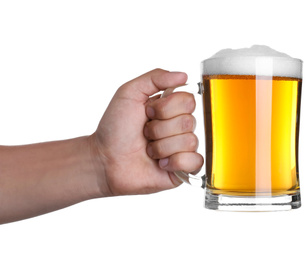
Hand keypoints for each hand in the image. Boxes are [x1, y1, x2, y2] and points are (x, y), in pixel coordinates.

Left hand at [91, 69, 203, 195]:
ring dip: (162, 146)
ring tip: (148, 150)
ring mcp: (181, 148)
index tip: (147, 113)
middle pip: (189, 121)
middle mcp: (178, 126)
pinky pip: (196, 161)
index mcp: (170, 108)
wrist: (105, 160)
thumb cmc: (114, 128)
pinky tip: (160, 164)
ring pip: (190, 141)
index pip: (188, 100)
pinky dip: (175, 162)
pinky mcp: (182, 168)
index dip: (166, 108)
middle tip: (145, 134)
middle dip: (160, 129)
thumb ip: (155, 78)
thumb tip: (184, 76)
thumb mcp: (129, 93)